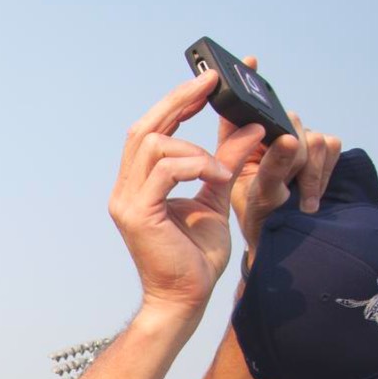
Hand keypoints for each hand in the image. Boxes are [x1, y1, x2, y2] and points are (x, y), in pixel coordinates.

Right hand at [109, 74, 265, 313]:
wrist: (186, 299)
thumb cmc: (196, 258)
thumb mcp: (216, 196)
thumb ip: (226, 161)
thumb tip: (251, 126)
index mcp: (140, 183)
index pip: (152, 129)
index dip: (178, 100)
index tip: (210, 79)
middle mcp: (126, 188)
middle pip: (145, 126)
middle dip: (181, 100)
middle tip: (215, 84)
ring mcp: (127, 200)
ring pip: (155, 143)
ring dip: (196, 149)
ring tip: (220, 170)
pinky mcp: (137, 213)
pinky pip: (166, 169)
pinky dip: (197, 165)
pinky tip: (216, 178)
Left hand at [221, 56, 342, 250]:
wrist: (284, 237)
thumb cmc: (259, 214)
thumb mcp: (254, 190)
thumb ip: (266, 162)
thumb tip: (287, 135)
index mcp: (242, 137)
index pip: (243, 102)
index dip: (246, 77)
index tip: (249, 61)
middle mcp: (270, 129)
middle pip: (288, 121)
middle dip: (289, 156)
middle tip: (282, 186)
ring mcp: (299, 136)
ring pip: (313, 137)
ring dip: (306, 172)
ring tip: (296, 199)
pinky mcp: (323, 146)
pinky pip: (331, 144)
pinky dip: (322, 175)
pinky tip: (309, 200)